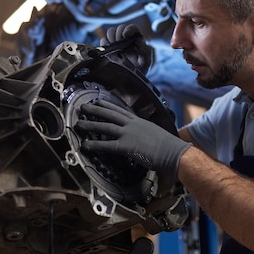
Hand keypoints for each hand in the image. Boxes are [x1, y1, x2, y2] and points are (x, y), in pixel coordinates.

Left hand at [75, 100, 191, 184]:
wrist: (174, 152)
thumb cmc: (169, 148)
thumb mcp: (156, 136)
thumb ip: (147, 137)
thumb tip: (145, 142)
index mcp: (140, 122)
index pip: (121, 111)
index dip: (109, 105)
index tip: (99, 101)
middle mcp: (133, 124)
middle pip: (110, 114)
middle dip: (95, 109)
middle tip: (84, 107)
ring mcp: (129, 134)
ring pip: (106, 126)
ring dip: (90, 124)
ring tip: (78, 123)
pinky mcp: (127, 146)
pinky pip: (107, 145)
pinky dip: (95, 144)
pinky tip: (86, 144)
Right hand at [101, 24, 153, 73]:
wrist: (130, 77)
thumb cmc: (140, 68)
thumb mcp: (146, 62)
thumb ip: (146, 52)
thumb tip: (138, 41)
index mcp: (137, 38)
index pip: (132, 28)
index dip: (128, 29)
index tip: (125, 35)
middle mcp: (126, 37)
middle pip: (120, 28)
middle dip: (119, 35)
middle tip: (119, 45)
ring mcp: (117, 41)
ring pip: (111, 31)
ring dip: (112, 39)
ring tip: (115, 49)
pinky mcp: (108, 47)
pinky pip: (103, 40)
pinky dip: (105, 44)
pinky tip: (109, 52)